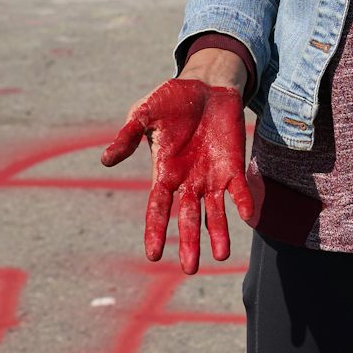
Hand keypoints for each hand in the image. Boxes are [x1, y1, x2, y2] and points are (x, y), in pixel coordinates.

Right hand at [101, 79, 252, 272]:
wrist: (206, 84)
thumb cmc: (171, 100)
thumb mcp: (144, 113)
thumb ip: (128, 136)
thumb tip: (105, 160)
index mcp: (164, 173)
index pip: (158, 208)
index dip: (155, 230)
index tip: (153, 255)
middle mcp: (188, 181)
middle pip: (187, 218)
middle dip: (189, 242)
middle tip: (190, 268)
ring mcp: (212, 175)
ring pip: (214, 211)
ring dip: (218, 232)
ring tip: (221, 256)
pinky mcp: (234, 164)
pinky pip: (239, 188)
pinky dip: (244, 201)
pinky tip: (247, 216)